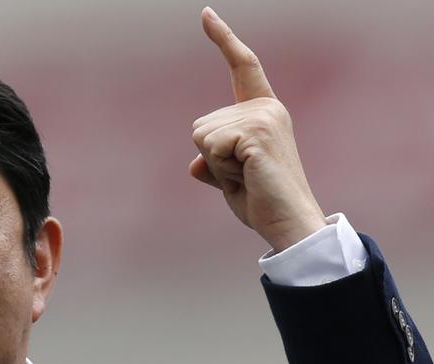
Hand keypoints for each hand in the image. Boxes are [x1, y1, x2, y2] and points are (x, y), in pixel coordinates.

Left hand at [189, 7, 326, 252]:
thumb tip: (195, 163)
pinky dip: (219, 170)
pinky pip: (209, 147)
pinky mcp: (256, 132)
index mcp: (263, 111)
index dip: (223, 40)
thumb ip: (212, 163)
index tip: (205, 14)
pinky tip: (247, 178)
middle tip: (244, 177)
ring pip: (201, 136)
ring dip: (215, 166)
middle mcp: (266, 108)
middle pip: (200, 125)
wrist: (288, 223)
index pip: (242, 68)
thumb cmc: (261, 202)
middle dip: (210, 158)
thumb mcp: (229, 178)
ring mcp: (263, 117)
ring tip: (247, 179)